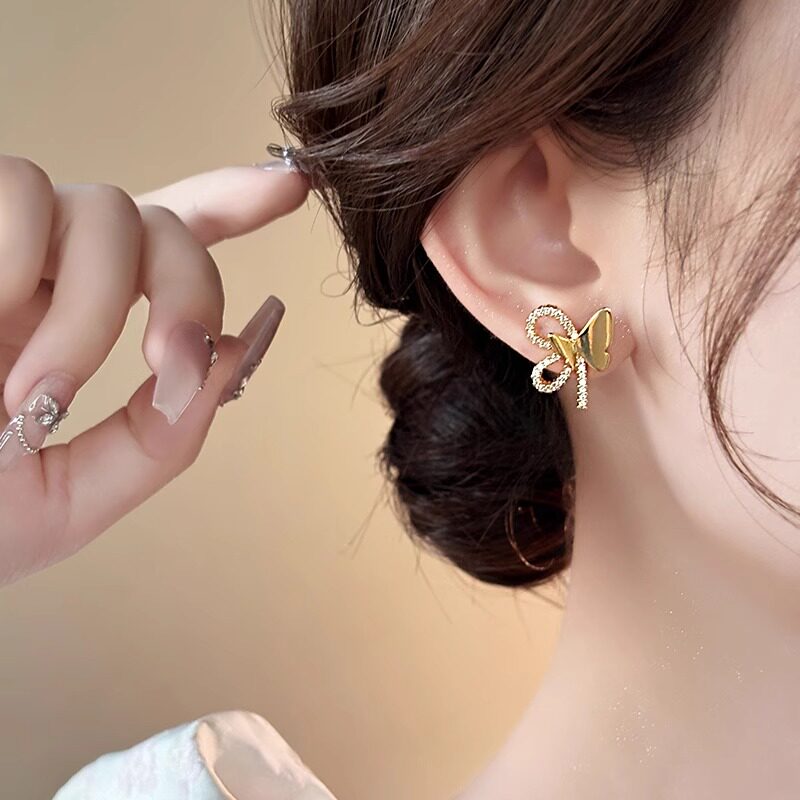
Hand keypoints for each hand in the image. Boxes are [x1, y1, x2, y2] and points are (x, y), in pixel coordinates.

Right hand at [0, 155, 307, 584]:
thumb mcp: (73, 497)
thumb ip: (163, 436)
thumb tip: (237, 352)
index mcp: (73, 322)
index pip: (164, 242)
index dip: (229, 203)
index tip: (294, 186)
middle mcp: (36, 272)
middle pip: (157, 222)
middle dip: (186, 289)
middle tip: (168, 366)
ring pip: (97, 206)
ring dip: (86, 311)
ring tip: (28, 391)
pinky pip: (18, 194)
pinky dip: (14, 271)